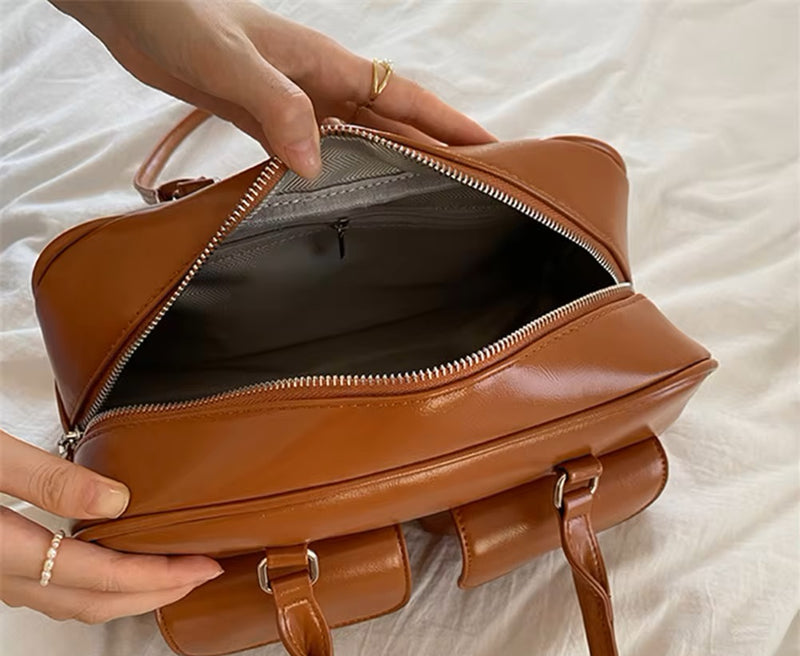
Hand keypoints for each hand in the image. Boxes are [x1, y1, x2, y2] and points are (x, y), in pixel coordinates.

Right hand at [0, 431, 221, 623]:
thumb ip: (47, 480)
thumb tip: (115, 500)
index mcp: (2, 550)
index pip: (99, 575)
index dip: (159, 575)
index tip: (204, 565)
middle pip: (91, 603)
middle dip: (154, 594)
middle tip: (201, 575)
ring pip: (71, 603)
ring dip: (126, 595)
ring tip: (170, 574)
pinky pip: (54, 589)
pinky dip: (96, 585)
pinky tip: (114, 564)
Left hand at [50, 0, 495, 178]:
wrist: (133, 11)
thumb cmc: (180, 19)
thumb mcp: (229, 60)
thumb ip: (274, 106)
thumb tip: (315, 166)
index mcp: (323, 65)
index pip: (401, 96)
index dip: (446, 124)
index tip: (489, 149)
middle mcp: (319, 85)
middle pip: (392, 121)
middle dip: (433, 149)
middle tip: (470, 188)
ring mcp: (297, 102)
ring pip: (360, 137)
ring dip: (391, 163)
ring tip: (423, 200)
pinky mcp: (269, 117)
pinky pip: (319, 148)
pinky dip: (340, 170)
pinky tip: (345, 194)